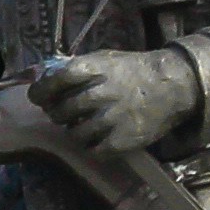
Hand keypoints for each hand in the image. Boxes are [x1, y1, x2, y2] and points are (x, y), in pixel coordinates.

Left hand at [30, 44, 201, 156]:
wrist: (173, 85)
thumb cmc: (133, 70)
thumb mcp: (105, 59)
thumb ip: (77, 68)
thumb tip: (42, 79)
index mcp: (96, 69)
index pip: (58, 80)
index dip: (42, 90)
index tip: (37, 97)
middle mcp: (103, 92)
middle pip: (63, 110)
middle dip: (56, 114)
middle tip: (61, 114)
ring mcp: (114, 117)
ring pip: (76, 134)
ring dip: (74, 132)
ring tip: (82, 126)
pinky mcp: (124, 139)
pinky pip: (94, 150)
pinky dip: (91, 146)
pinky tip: (97, 139)